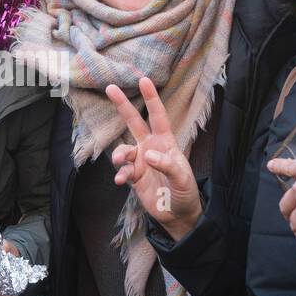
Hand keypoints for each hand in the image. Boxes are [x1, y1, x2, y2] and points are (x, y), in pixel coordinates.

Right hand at [105, 77, 201, 241]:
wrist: (177, 214)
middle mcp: (150, 147)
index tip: (144, 80)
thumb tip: (148, 155)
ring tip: (122, 163)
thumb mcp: (182, 179)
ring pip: (123, 150)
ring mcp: (140, 161)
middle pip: (134, 122)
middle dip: (122, 105)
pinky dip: (119, 174)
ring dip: (120, 155)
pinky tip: (121, 181)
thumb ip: (167, 165)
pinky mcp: (133, 177)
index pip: (157, 116)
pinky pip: (122, 171)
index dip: (151, 98)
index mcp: (166, 142)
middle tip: (110, 87)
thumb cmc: (185, 192)